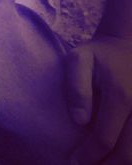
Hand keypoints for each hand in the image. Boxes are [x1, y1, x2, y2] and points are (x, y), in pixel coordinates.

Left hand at [66, 34, 131, 163]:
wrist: (128, 45)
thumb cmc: (100, 55)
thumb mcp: (80, 59)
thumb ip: (77, 87)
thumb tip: (79, 120)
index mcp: (121, 95)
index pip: (104, 138)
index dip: (88, 155)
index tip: (73, 161)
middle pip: (127, 154)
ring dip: (120, 164)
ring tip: (100, 164)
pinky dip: (129, 155)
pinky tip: (116, 157)